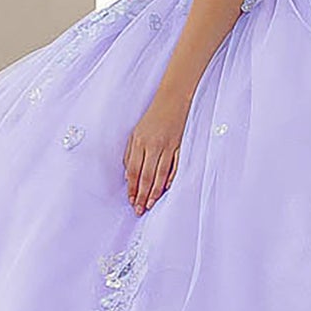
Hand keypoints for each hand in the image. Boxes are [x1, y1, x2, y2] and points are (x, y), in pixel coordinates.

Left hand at [123, 95, 186, 213]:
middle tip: (140, 210)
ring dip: (155, 192)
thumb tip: (129, 176)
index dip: (132, 188)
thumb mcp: (135, 133)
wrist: (173, 100)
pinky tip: (166, 189)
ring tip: (150, 204)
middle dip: (142, 195)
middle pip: (147, 176)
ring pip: (161, 174)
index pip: (134, 171)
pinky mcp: (180, 146)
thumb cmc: (152, 118)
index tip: (131, 201)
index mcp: (140, 142)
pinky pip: (176, 166)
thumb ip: (131, 154)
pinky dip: (171, 178)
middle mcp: (153, 145)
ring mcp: (169, 146)